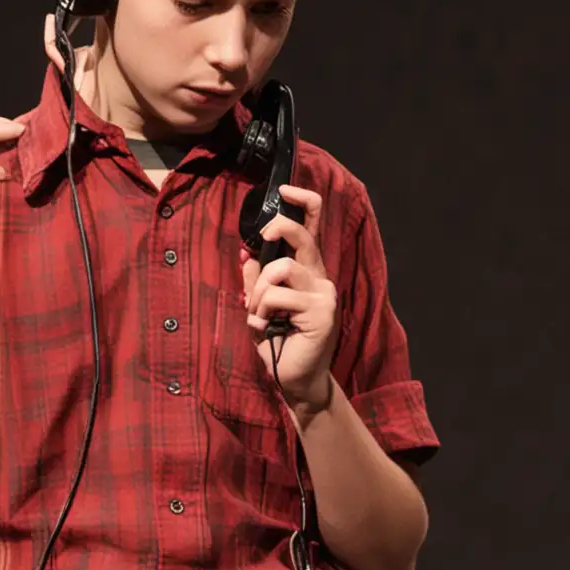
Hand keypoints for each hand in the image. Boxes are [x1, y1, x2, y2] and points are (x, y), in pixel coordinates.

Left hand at [240, 185, 338, 413]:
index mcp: (309, 272)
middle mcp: (321, 277)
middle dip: (277, 229)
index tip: (285, 188)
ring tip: (258, 314)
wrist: (295, 381)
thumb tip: (245, 254)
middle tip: (265, 240)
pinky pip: (278, 297)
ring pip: (280, 270)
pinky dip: (261, 312)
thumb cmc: (279, 343)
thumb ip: (255, 281)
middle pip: (302, 234)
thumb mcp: (259, 308)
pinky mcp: (321, 312)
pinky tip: (265, 329)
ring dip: (258, 293)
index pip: (315, 225)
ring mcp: (324, 294)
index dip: (303, 200)